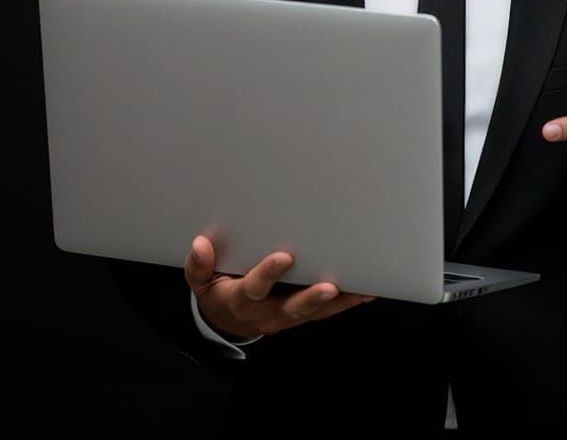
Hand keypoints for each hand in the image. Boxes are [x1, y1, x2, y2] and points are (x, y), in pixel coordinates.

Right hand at [184, 236, 375, 339]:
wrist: (228, 321)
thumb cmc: (218, 291)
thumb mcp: (200, 280)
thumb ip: (199, 265)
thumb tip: (200, 244)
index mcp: (241, 300)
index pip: (254, 288)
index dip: (268, 274)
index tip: (284, 256)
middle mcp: (267, 313)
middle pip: (291, 308)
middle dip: (310, 298)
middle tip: (330, 287)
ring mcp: (287, 316)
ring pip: (315, 312)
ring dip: (339, 302)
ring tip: (362, 288)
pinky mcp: (302, 315)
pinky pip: (326, 312)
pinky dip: (347, 302)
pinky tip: (367, 290)